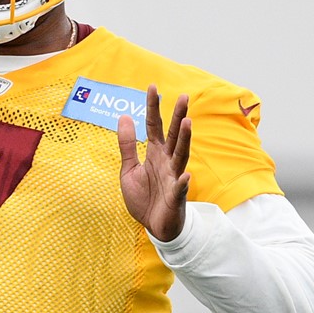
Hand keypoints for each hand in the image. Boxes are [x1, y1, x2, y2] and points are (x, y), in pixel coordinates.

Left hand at [117, 85, 191, 241]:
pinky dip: (182, 182)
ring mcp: (174, 177)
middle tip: (185, 96)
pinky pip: (180, 188)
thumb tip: (124, 116)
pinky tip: (185, 175)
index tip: (152, 86)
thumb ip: (127, 145)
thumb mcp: (129, 169)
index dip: (153, 107)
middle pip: (174, 135)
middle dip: (179, 116)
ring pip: (181, 155)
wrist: (154, 226)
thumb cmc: (144, 197)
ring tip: (189, 123)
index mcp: (155, 153)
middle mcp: (167, 161)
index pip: (154, 126)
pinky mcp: (175, 197)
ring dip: (185, 140)